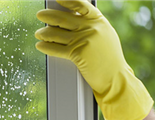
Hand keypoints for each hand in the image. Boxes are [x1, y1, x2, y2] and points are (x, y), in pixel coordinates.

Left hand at [35, 0, 152, 119]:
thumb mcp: (105, 35)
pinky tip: (39, 45)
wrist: (115, 77)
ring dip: (44, 33)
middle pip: (64, 19)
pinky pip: (56, 48)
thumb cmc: (109, 58)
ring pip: (57, 34)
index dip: (68, 1)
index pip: (81, 6)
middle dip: (49, 16)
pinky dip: (46, 46)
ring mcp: (84, 40)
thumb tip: (73, 18)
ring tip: (38, 33)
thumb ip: (91, 26)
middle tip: (40, 14)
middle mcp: (91, 28)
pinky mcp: (77, 54)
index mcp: (99, 21)